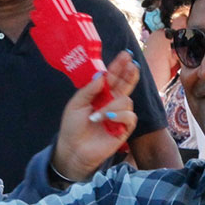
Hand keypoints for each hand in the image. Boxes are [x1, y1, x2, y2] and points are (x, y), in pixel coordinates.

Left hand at [52, 50, 139, 179]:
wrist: (73, 149)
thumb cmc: (72, 126)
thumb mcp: (75, 104)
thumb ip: (89, 90)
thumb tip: (102, 75)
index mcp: (101, 94)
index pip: (113, 77)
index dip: (119, 66)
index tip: (126, 55)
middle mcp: (112, 102)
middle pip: (126, 85)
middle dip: (130, 74)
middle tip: (132, 64)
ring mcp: (119, 115)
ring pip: (127, 101)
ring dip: (113, 106)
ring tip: (97, 116)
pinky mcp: (124, 129)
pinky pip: (130, 117)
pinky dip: (119, 116)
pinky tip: (108, 119)